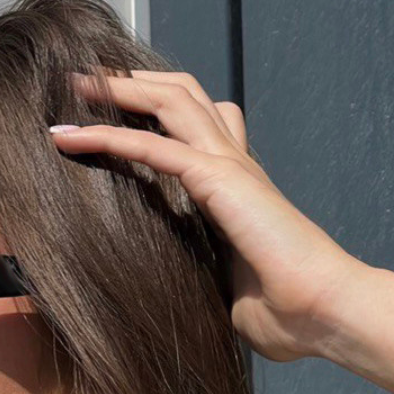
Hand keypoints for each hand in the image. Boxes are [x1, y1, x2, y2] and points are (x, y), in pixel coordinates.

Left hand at [52, 68, 369, 361]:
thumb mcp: (226, 286)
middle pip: (183, 96)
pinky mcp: (220, 182)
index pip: (198, 125)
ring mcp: (230, 168)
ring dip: (119, 90)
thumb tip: (182, 293)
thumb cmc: (285, 312)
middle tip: (89, 79)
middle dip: (134, 82)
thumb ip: (202, 273)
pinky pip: (155, 147)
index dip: (156, 108)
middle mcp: (234, 165)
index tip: (112, 109)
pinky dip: (108, 136)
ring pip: (171, 102)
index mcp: (236, 186)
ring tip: (77, 83)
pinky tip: (70, 135)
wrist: (323, 314)